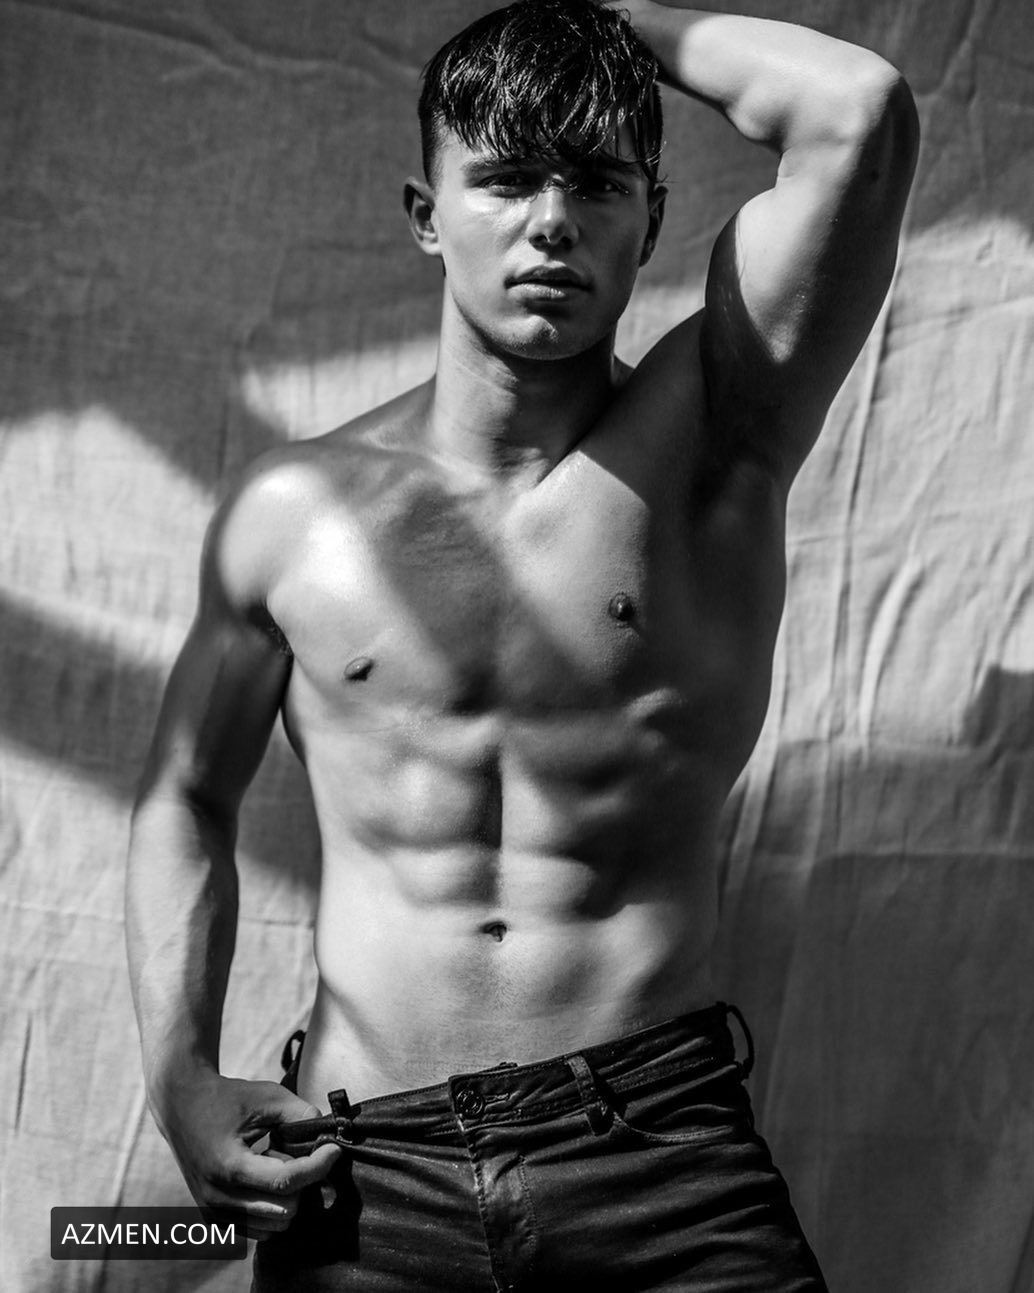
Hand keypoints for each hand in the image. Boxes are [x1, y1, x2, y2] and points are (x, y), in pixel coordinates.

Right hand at [153, 1069, 341, 1239]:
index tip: (334, 1149)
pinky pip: (259, 1230)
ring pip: (274, 1226)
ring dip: (286, 1197)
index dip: (318, 1166)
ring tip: (273, 1164)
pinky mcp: (213, 1218)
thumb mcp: (267, 1095)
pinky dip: (272, 1208)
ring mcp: (213, 1211)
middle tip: (292, 1151)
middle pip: (285, 1209)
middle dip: (300, 1180)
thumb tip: (327, 1137)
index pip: (286, 1181)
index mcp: (229, 1165)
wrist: (182, 1104)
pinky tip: (262, 1179)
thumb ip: (301, 1114)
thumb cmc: (227, 1098)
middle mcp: (217, 1196)